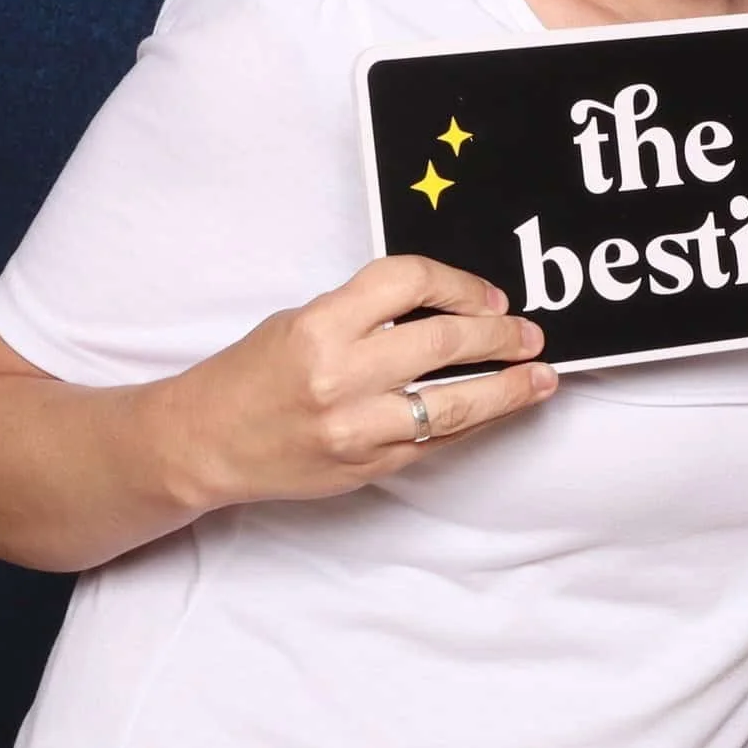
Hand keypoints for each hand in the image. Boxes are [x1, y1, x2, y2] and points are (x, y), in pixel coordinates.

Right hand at [165, 255, 552, 504]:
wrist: (205, 442)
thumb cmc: (251, 375)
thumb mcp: (301, 320)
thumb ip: (366, 313)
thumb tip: (444, 308)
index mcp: (322, 325)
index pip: (409, 282)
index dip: (459, 284)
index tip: (487, 294)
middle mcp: (342, 376)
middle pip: (444, 342)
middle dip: (499, 334)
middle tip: (529, 332)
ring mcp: (357, 427)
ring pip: (453, 404)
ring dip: (508, 389)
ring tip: (541, 376)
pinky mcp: (366, 465)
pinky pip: (435, 443)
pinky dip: (473, 424)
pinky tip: (499, 410)